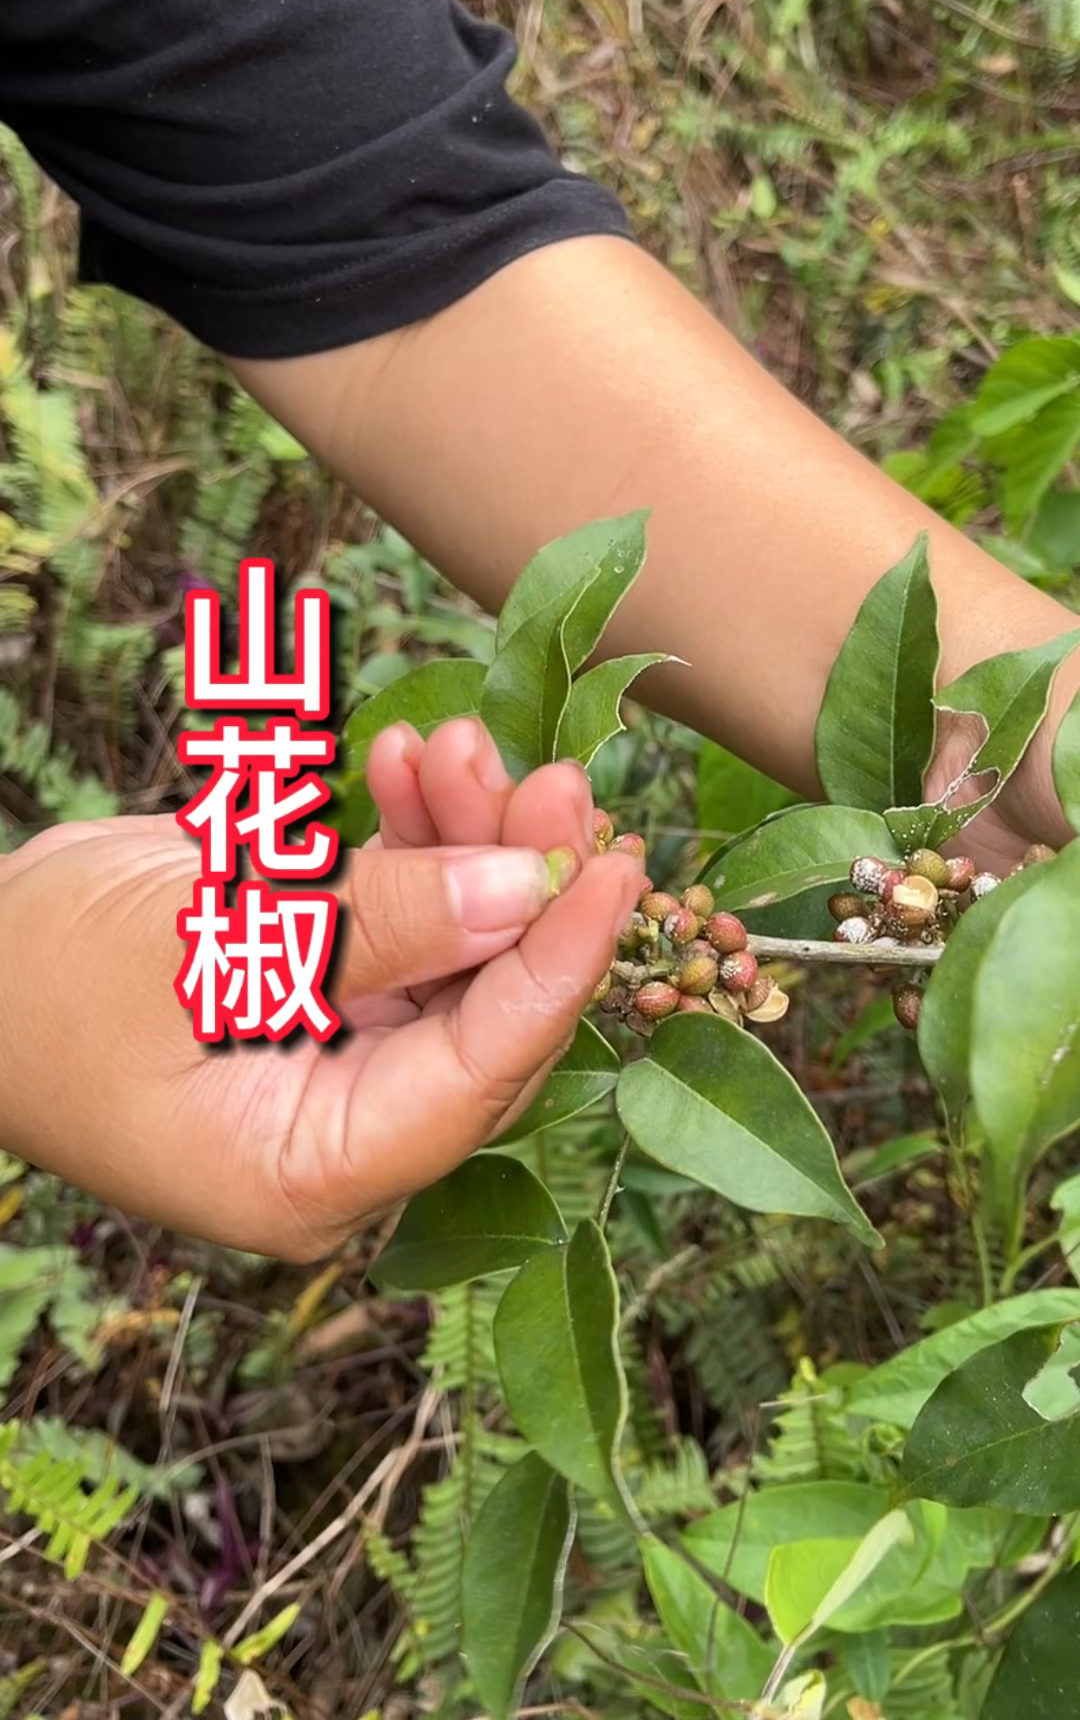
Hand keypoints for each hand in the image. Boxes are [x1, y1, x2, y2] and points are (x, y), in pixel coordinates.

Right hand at [0, 719, 641, 1258]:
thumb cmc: (40, 979)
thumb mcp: (195, 943)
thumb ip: (365, 924)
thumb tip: (517, 887)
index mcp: (310, 1171)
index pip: (475, 1075)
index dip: (555, 969)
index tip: (612, 868)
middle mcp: (346, 1131)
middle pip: (482, 1009)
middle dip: (517, 882)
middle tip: (547, 778)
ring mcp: (341, 1060)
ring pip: (454, 951)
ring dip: (465, 843)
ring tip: (455, 746)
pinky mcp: (329, 993)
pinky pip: (404, 919)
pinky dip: (411, 841)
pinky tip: (407, 764)